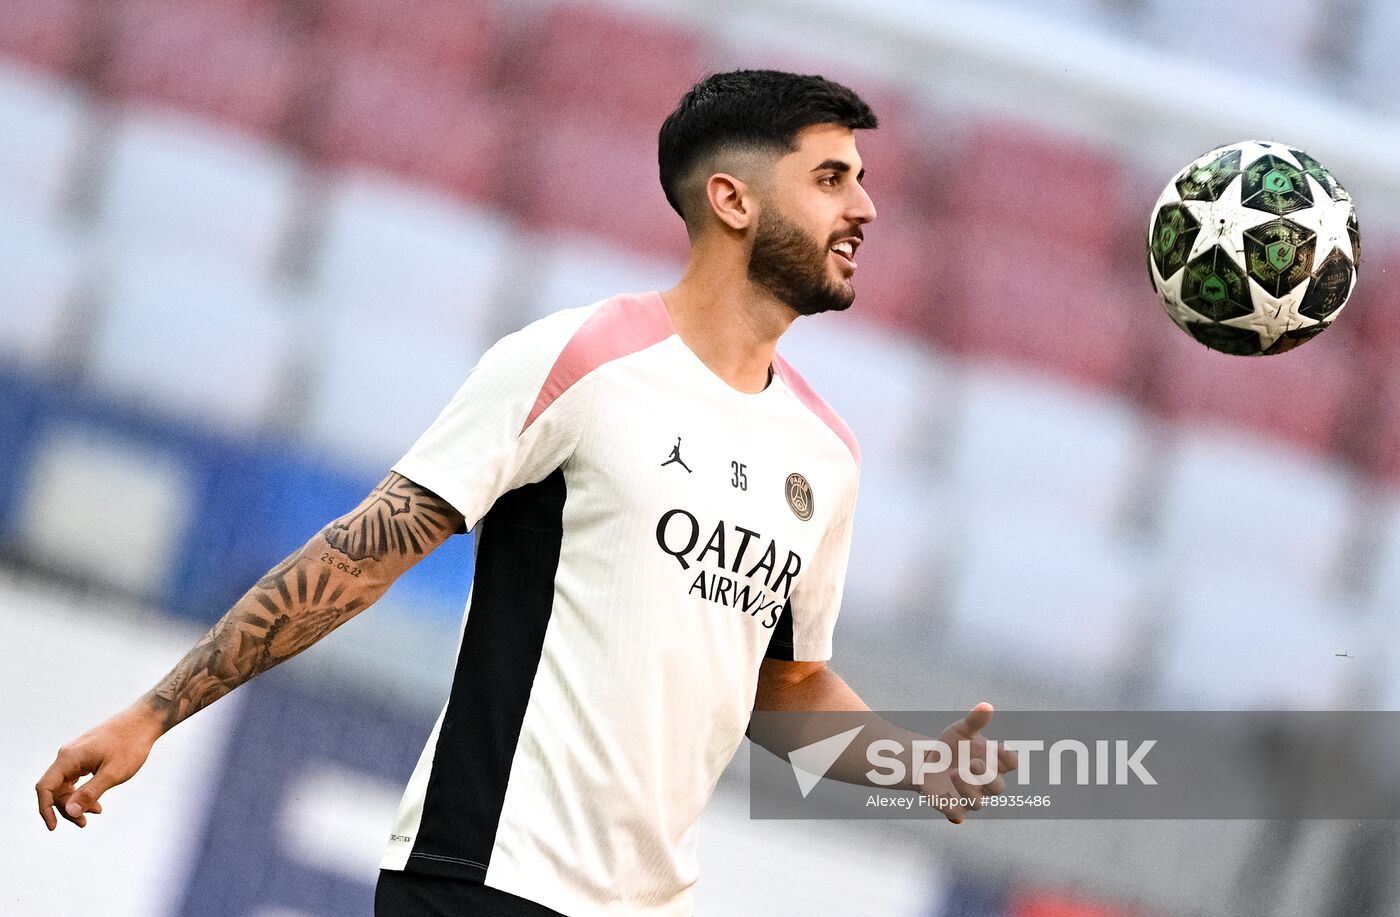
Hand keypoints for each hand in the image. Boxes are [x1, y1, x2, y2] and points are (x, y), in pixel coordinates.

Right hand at [36, 705, 162, 829]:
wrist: (144, 721)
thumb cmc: (130, 745)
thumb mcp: (112, 773)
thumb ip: (90, 793)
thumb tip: (70, 812)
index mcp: (68, 758)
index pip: (44, 787)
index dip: (45, 809)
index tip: (54, 827)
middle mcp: (67, 755)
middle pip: (56, 789)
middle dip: (67, 808)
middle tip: (84, 823)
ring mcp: (76, 755)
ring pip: (66, 785)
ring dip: (76, 801)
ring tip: (96, 812)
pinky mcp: (85, 756)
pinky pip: (76, 778)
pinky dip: (83, 791)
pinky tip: (96, 802)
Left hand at [916, 702, 1017, 824]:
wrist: (927, 760)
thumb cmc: (953, 746)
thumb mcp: (961, 730)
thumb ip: (975, 721)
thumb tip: (986, 706)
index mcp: (993, 763)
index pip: (1010, 763)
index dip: (1008, 757)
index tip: (998, 747)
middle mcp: (985, 783)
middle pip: (998, 787)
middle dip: (987, 776)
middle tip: (973, 763)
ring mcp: (969, 797)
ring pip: (978, 803)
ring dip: (968, 789)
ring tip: (953, 772)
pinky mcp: (951, 806)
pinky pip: (956, 814)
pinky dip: (952, 808)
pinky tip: (944, 796)